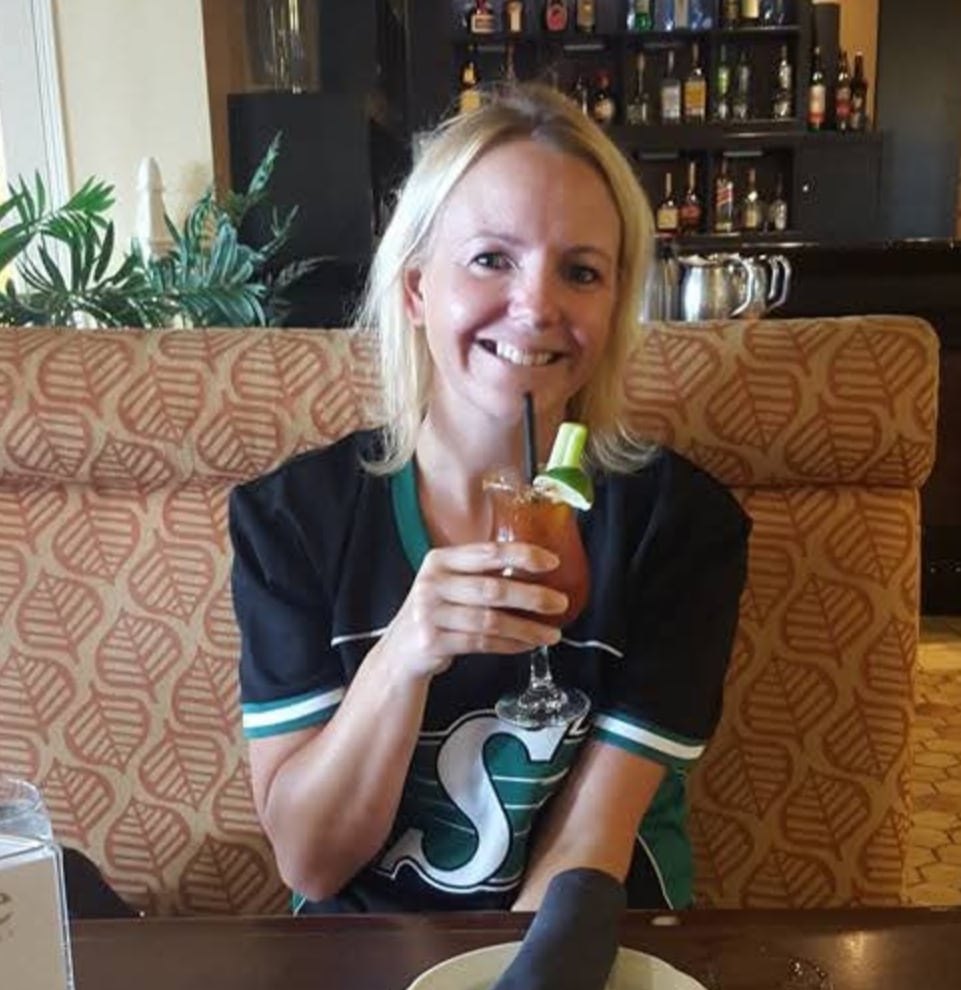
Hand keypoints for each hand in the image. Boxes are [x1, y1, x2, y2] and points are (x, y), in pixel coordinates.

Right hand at [381, 542, 567, 680]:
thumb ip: (479, 573)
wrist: (401, 651)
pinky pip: (481, 643)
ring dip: (526, 628)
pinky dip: (510, 645)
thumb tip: (534, 570)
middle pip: (492, 589)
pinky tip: (527, 644)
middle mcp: (432, 583)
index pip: (487, 552)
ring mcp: (429, 613)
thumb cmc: (436, 613)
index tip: (552, 562)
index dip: (522, 555)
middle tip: (559, 603)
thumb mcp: (448, 584)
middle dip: (532, 596)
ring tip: (551, 633)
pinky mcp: (433, 642)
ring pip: (490, 620)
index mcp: (439, 560)